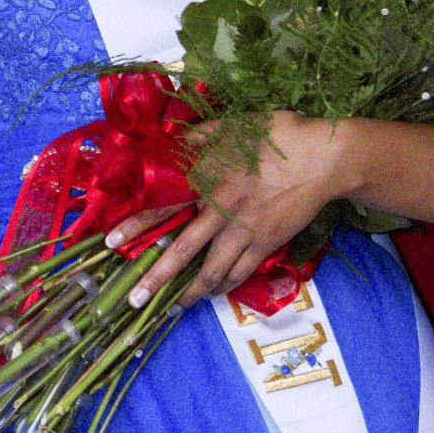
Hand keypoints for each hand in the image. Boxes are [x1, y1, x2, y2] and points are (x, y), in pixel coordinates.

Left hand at [114, 112, 349, 311]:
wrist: (322, 157)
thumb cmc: (276, 134)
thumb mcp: (232, 126)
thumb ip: (198, 136)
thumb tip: (168, 139)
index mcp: (206, 177)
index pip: (162, 204)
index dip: (135, 224)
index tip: (111, 242)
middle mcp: (219, 208)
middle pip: (180, 249)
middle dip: (154, 277)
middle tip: (133, 299)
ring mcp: (243, 230)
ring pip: (210, 270)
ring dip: (188, 292)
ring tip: (171, 307)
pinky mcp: (265, 244)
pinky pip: (238, 272)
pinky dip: (223, 286)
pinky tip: (212, 293)